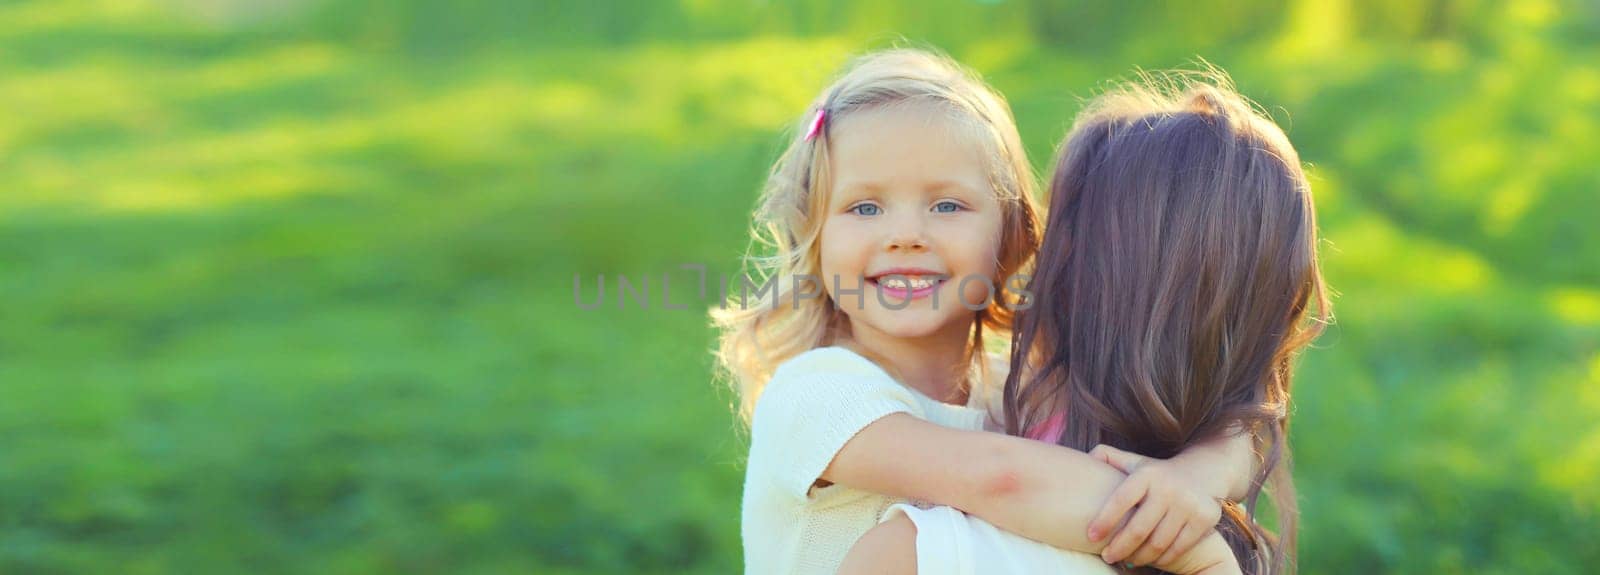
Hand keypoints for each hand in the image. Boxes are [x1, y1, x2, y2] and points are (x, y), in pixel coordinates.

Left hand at [1086, 444, 1224, 567]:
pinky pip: (1178, 548)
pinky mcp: (1205, 519)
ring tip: (1126, 560)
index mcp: (1146, 474)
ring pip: (1158, 543)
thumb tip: (1085, 457)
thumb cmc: (1157, 473)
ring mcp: (1189, 505)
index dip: (1104, 521)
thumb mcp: (1134, 461)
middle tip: (1107, 557)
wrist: (1204, 471)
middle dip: (1119, 547)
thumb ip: (1108, 457)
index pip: (1121, 500)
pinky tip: (1149, 559)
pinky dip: (1162, 559)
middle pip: (1139, 529)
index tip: (1090, 537)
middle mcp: (1168, 488)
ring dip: (1139, 557)